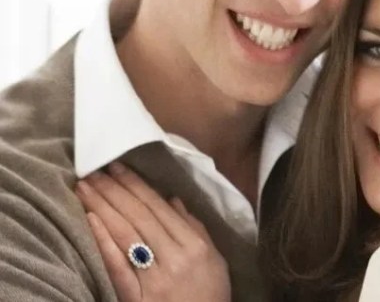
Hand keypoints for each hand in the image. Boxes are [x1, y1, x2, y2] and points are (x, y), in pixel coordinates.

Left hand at [76, 163, 230, 301]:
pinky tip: (90, 221)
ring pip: (126, 234)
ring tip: (86, 188)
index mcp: (196, 245)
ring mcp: (156, 279)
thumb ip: (196, 229)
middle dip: (115, 191)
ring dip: (103, 208)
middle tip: (93, 170)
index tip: (117, 167)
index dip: (136, 185)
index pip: (160, 208)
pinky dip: (104, 242)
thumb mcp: (215, 261)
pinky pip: (118, 267)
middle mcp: (176, 258)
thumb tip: (173, 200)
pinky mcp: (138, 298)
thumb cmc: (210, 296)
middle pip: (140, 216)